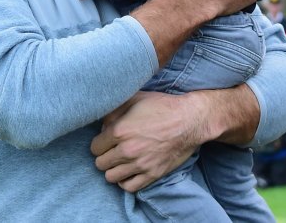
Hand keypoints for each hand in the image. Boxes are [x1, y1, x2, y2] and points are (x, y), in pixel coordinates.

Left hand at [91, 92, 208, 192]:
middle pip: (100, 163)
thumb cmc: (163, 106)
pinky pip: (129, 187)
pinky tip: (129, 172)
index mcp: (120, 131)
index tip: (107, 140)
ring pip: (111, 177)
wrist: (190, 119)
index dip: (100, 143)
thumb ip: (114, 111)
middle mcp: (127, 150)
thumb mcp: (136, 99)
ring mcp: (140, 164)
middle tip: (113, 151)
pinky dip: (125, 181)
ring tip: (120, 162)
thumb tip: (102, 124)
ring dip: (113, 169)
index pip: (95, 147)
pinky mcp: (152, 174)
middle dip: (105, 156)